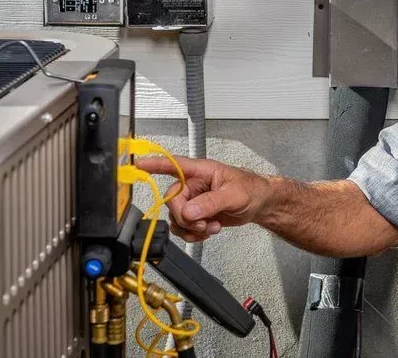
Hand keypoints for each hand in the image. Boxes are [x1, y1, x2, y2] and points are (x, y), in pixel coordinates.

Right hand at [134, 155, 270, 242]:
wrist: (259, 204)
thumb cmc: (251, 189)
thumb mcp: (234, 195)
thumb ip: (211, 203)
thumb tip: (189, 211)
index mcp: (202, 171)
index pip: (174, 164)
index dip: (155, 164)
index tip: (138, 164)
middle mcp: (194, 184)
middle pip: (172, 201)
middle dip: (186, 217)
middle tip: (203, 223)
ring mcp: (194, 200)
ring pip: (176, 217)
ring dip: (192, 227)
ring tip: (211, 226)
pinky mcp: (196, 214)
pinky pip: (183, 227)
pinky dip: (193, 234)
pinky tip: (209, 230)